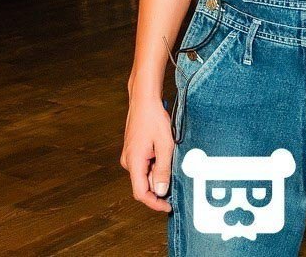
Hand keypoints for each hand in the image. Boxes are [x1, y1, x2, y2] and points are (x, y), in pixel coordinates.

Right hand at [121, 94, 174, 211]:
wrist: (144, 99)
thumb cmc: (154, 118)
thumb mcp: (165, 145)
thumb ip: (163, 170)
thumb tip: (160, 192)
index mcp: (134, 162)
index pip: (140, 193)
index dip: (154, 203)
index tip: (168, 206)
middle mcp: (128, 161)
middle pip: (143, 185)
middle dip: (160, 186)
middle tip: (177, 178)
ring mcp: (130, 156)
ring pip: (145, 175)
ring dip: (158, 173)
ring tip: (171, 157)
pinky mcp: (134, 151)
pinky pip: (144, 165)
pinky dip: (156, 165)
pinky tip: (164, 152)